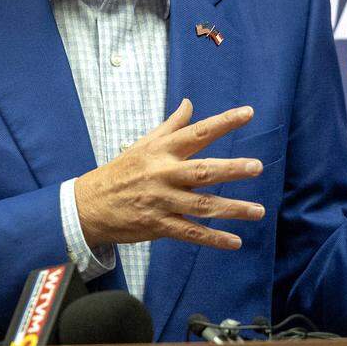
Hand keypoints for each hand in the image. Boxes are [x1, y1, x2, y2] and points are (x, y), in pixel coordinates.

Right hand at [74, 99, 265, 249]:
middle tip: (256, 167)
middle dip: (230, 169)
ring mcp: (161, 201)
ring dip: (231, 209)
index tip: (247, 113)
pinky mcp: (158, 225)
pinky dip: (213, 238)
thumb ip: (171, 126)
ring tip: (257, 210)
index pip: (197, 132)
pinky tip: (235, 241)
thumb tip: (189, 104)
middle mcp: (162, 174)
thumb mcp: (142, 144)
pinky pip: (190, 232)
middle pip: (202, 171)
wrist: (88, 205)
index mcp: (160, 151)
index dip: (223, 122)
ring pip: (201, 205)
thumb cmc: (119, 172)